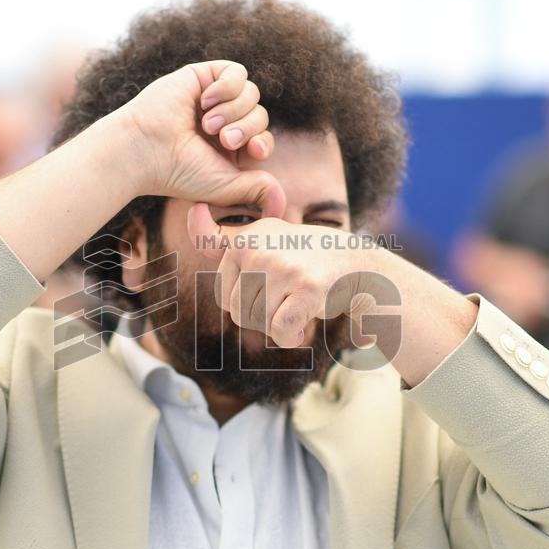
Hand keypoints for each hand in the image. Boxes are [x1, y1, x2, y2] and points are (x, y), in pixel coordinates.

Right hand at [119, 60, 285, 215]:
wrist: (146, 151)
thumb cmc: (180, 173)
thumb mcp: (227, 187)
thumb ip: (258, 190)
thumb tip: (281, 198)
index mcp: (228, 149)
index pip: (263, 138)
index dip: (264, 142)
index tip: (253, 150)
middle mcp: (222, 122)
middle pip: (259, 115)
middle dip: (247, 128)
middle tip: (223, 140)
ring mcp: (212, 99)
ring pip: (251, 93)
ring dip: (234, 110)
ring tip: (207, 124)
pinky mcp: (202, 77)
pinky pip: (236, 72)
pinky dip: (228, 86)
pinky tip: (207, 100)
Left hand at [188, 202, 384, 347]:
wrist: (357, 265)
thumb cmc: (304, 256)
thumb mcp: (262, 238)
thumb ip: (222, 237)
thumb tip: (192, 212)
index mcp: (244, 239)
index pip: (225, 296)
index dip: (249, 303)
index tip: (273, 285)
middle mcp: (259, 248)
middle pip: (238, 312)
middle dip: (263, 317)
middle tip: (288, 297)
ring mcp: (282, 267)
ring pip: (259, 323)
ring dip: (280, 326)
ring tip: (298, 303)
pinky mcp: (305, 288)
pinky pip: (280, 332)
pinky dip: (292, 336)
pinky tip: (305, 321)